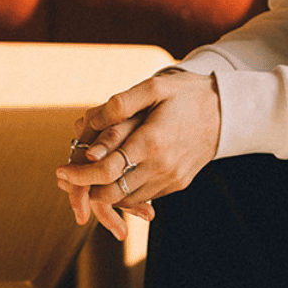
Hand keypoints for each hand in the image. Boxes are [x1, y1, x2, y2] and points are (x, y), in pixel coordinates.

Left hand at [56, 69, 221, 240]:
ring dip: (102, 192)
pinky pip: (142, 197)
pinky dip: (124, 192)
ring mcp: (170, 180)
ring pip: (125, 200)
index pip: (106, 171)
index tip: (60, 170)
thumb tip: (88, 124)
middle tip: (68, 177)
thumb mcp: (154, 88)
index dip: (78, 174)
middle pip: (111, 193)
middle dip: (85, 189)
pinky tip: (114, 177)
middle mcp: (161, 167)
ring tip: (86, 176)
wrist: (227, 112)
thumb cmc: (187, 95)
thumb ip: (120, 105)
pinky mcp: (176, 185)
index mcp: (152, 142)